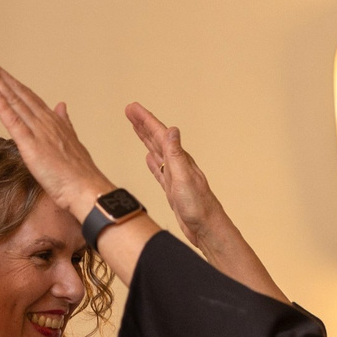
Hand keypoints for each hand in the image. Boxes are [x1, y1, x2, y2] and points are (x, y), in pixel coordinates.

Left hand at [0, 52, 112, 218]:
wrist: (87, 190)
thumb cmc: (79, 173)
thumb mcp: (71, 141)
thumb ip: (64, 122)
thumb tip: (61, 106)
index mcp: (51, 121)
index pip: (26, 95)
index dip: (10, 80)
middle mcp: (44, 121)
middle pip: (17, 91)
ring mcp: (38, 132)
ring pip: (14, 101)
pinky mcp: (32, 147)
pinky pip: (15, 123)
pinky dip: (3, 106)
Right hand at [125, 103, 227, 241]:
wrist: (206, 229)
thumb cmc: (198, 207)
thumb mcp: (183, 177)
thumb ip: (176, 154)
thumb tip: (171, 130)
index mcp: (179, 159)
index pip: (159, 134)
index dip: (145, 120)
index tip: (132, 108)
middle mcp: (177, 165)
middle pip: (156, 139)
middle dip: (143, 124)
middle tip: (130, 110)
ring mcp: (174, 177)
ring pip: (156, 152)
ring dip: (145, 139)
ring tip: (136, 127)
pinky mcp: (172, 189)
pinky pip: (159, 170)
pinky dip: (152, 162)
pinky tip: (149, 158)